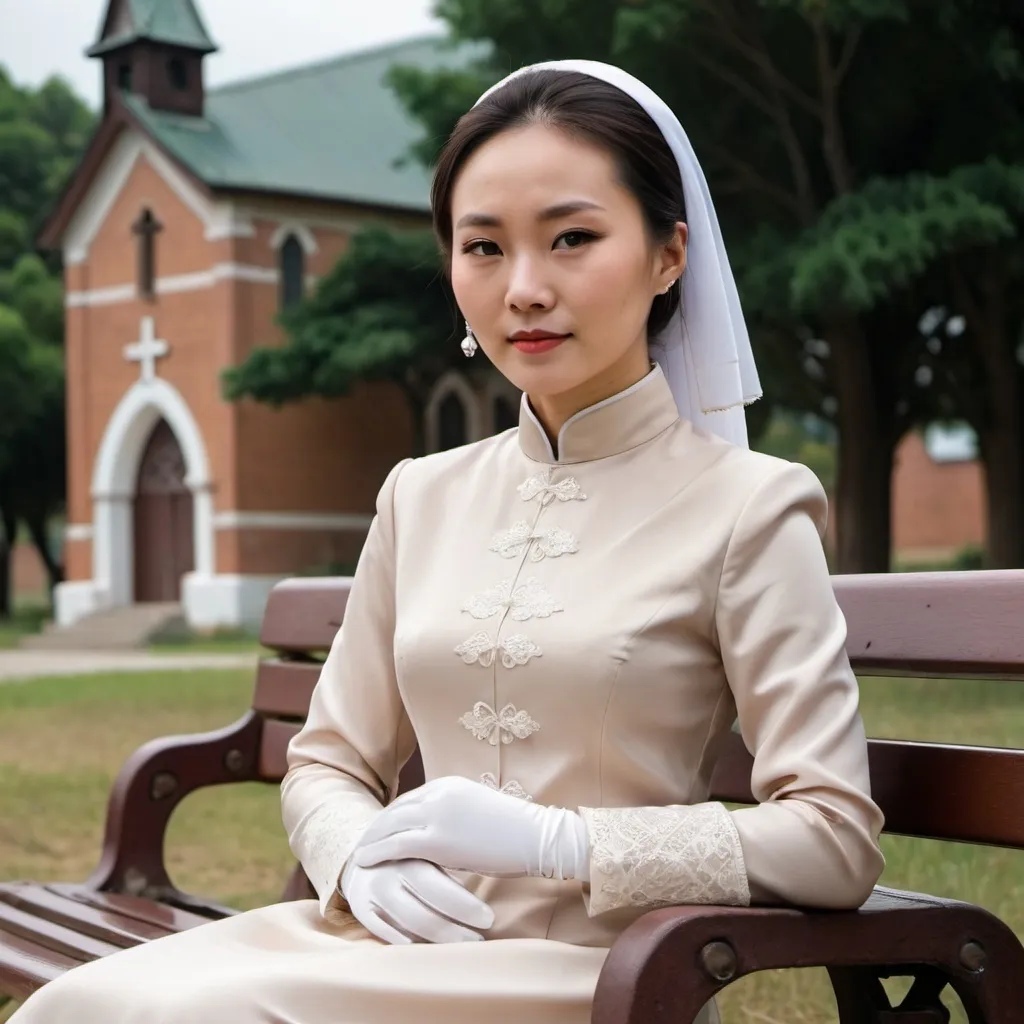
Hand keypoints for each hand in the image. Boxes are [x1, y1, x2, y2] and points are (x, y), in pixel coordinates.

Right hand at [340, 856, 493, 944]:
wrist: (365, 850)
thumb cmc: (411, 852)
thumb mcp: (428, 849)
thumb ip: (449, 859)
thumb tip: (492, 869)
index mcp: (409, 853)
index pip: (438, 885)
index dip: (464, 905)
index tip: (489, 919)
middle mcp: (389, 874)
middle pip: (423, 910)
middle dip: (454, 929)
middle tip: (481, 939)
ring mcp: (373, 892)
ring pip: (407, 924)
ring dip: (439, 940)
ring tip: (466, 943)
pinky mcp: (361, 908)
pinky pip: (384, 933)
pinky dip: (406, 941)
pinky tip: (428, 947)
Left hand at [353, 776, 588, 880]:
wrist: (535, 836)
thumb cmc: (514, 830)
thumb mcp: (478, 810)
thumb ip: (456, 814)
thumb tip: (443, 832)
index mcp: (449, 783)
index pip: (409, 799)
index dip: (392, 816)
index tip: (380, 830)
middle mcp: (439, 793)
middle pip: (395, 809)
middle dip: (376, 826)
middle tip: (362, 841)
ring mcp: (436, 814)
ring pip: (390, 825)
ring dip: (370, 839)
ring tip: (357, 853)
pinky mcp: (437, 839)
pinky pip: (396, 845)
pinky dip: (375, 852)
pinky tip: (362, 861)